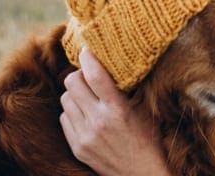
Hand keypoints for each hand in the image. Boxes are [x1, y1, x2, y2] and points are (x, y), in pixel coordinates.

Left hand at [60, 46, 170, 175]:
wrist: (143, 173)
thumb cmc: (150, 137)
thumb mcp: (144, 109)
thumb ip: (129, 87)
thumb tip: (117, 61)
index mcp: (118, 109)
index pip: (95, 75)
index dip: (88, 57)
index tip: (88, 50)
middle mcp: (98, 121)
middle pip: (72, 83)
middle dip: (79, 74)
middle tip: (89, 75)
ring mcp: (85, 136)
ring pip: (65, 99)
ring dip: (75, 93)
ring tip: (89, 96)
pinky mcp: (77, 147)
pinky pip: (64, 118)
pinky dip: (73, 112)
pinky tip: (86, 114)